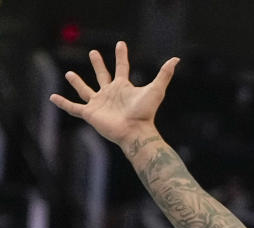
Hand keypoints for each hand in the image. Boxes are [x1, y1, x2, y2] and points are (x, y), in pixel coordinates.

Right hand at [49, 41, 178, 147]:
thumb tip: (176, 59)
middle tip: (94, 53)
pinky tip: (53, 98)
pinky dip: (63, 104)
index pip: (122, 67)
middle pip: (102, 75)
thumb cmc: (146, 112)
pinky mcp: (90, 113)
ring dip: (77, 83)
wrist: (135, 131)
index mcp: (123, 87)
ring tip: (68, 74)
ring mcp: (99, 103)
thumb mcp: (156, 90)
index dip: (121, 56)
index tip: (121, 44)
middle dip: (98, 64)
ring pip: (86, 90)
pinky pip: (74, 108)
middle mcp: (110, 93)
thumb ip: (164, 74)